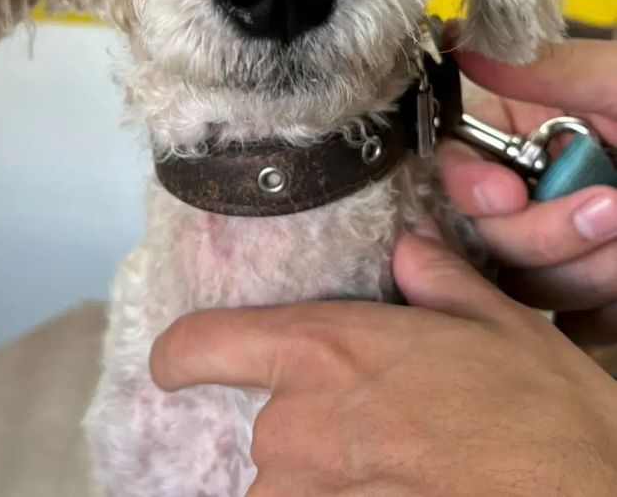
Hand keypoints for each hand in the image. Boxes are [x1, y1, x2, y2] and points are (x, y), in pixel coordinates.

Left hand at [151, 229, 616, 495]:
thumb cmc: (545, 419)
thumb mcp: (498, 326)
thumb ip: (437, 282)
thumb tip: (412, 251)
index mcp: (327, 351)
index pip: (200, 346)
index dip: (184, 356)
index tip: (181, 365)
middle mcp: (300, 427)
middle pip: (266, 424)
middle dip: (313, 427)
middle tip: (384, 428)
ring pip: (288, 487)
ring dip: (330, 481)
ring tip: (403, 470)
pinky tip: (406, 486)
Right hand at [438, 36, 616, 344]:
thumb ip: (545, 69)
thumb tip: (454, 35)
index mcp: (537, 128)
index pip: (458, 161)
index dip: (468, 183)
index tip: (503, 194)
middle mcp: (541, 186)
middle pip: (485, 231)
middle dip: (546, 230)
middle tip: (614, 209)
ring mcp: (568, 245)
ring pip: (523, 281)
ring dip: (587, 267)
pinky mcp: (597, 297)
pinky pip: (568, 321)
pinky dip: (600, 309)